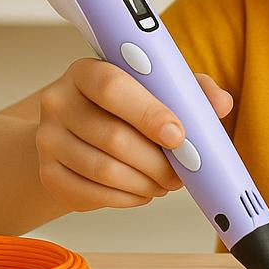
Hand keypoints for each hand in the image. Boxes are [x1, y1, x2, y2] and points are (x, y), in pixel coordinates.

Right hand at [36, 58, 233, 211]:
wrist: (79, 130)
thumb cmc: (126, 105)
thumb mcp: (160, 88)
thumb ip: (192, 89)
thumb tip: (220, 103)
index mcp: (86, 70)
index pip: (113, 87)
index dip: (148, 113)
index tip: (178, 135)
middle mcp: (58, 100)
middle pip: (111, 136)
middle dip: (156, 161)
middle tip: (182, 172)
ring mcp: (47, 138)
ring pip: (102, 169)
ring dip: (144, 183)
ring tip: (166, 183)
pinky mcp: (47, 173)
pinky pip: (89, 194)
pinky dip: (125, 198)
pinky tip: (142, 192)